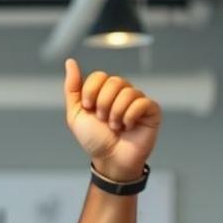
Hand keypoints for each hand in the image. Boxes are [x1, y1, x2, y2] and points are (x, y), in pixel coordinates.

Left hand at [63, 58, 161, 181]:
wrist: (110, 160)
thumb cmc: (94, 140)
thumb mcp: (76, 114)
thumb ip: (72, 88)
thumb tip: (70, 62)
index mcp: (104, 92)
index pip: (99, 76)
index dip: (91, 91)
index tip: (88, 108)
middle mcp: (122, 93)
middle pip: (114, 81)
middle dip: (103, 104)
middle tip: (103, 120)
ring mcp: (138, 101)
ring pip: (128, 92)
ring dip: (116, 113)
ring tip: (115, 127)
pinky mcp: (151, 110)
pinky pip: (142, 103)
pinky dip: (130, 117)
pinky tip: (128, 127)